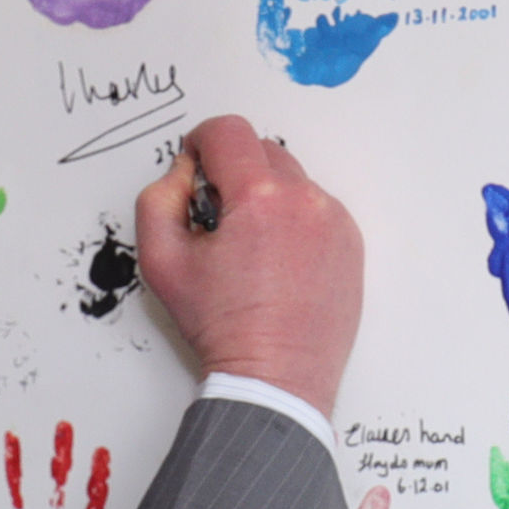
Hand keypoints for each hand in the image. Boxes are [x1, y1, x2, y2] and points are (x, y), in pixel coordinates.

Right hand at [138, 114, 360, 416]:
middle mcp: (305, 200)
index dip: (200, 142)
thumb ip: (158, 199)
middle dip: (233, 170)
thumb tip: (182, 172)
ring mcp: (334, 221)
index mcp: (260, 198)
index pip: (228, 131)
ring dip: (265, 194)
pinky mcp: (350, 243)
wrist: (276, 377)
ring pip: (292, 178)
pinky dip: (293, 219)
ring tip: (249, 246)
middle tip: (216, 219)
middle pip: (262, 149)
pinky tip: (276, 260)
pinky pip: (316, 208)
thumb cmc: (222, 327)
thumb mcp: (162, 261)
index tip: (194, 169)